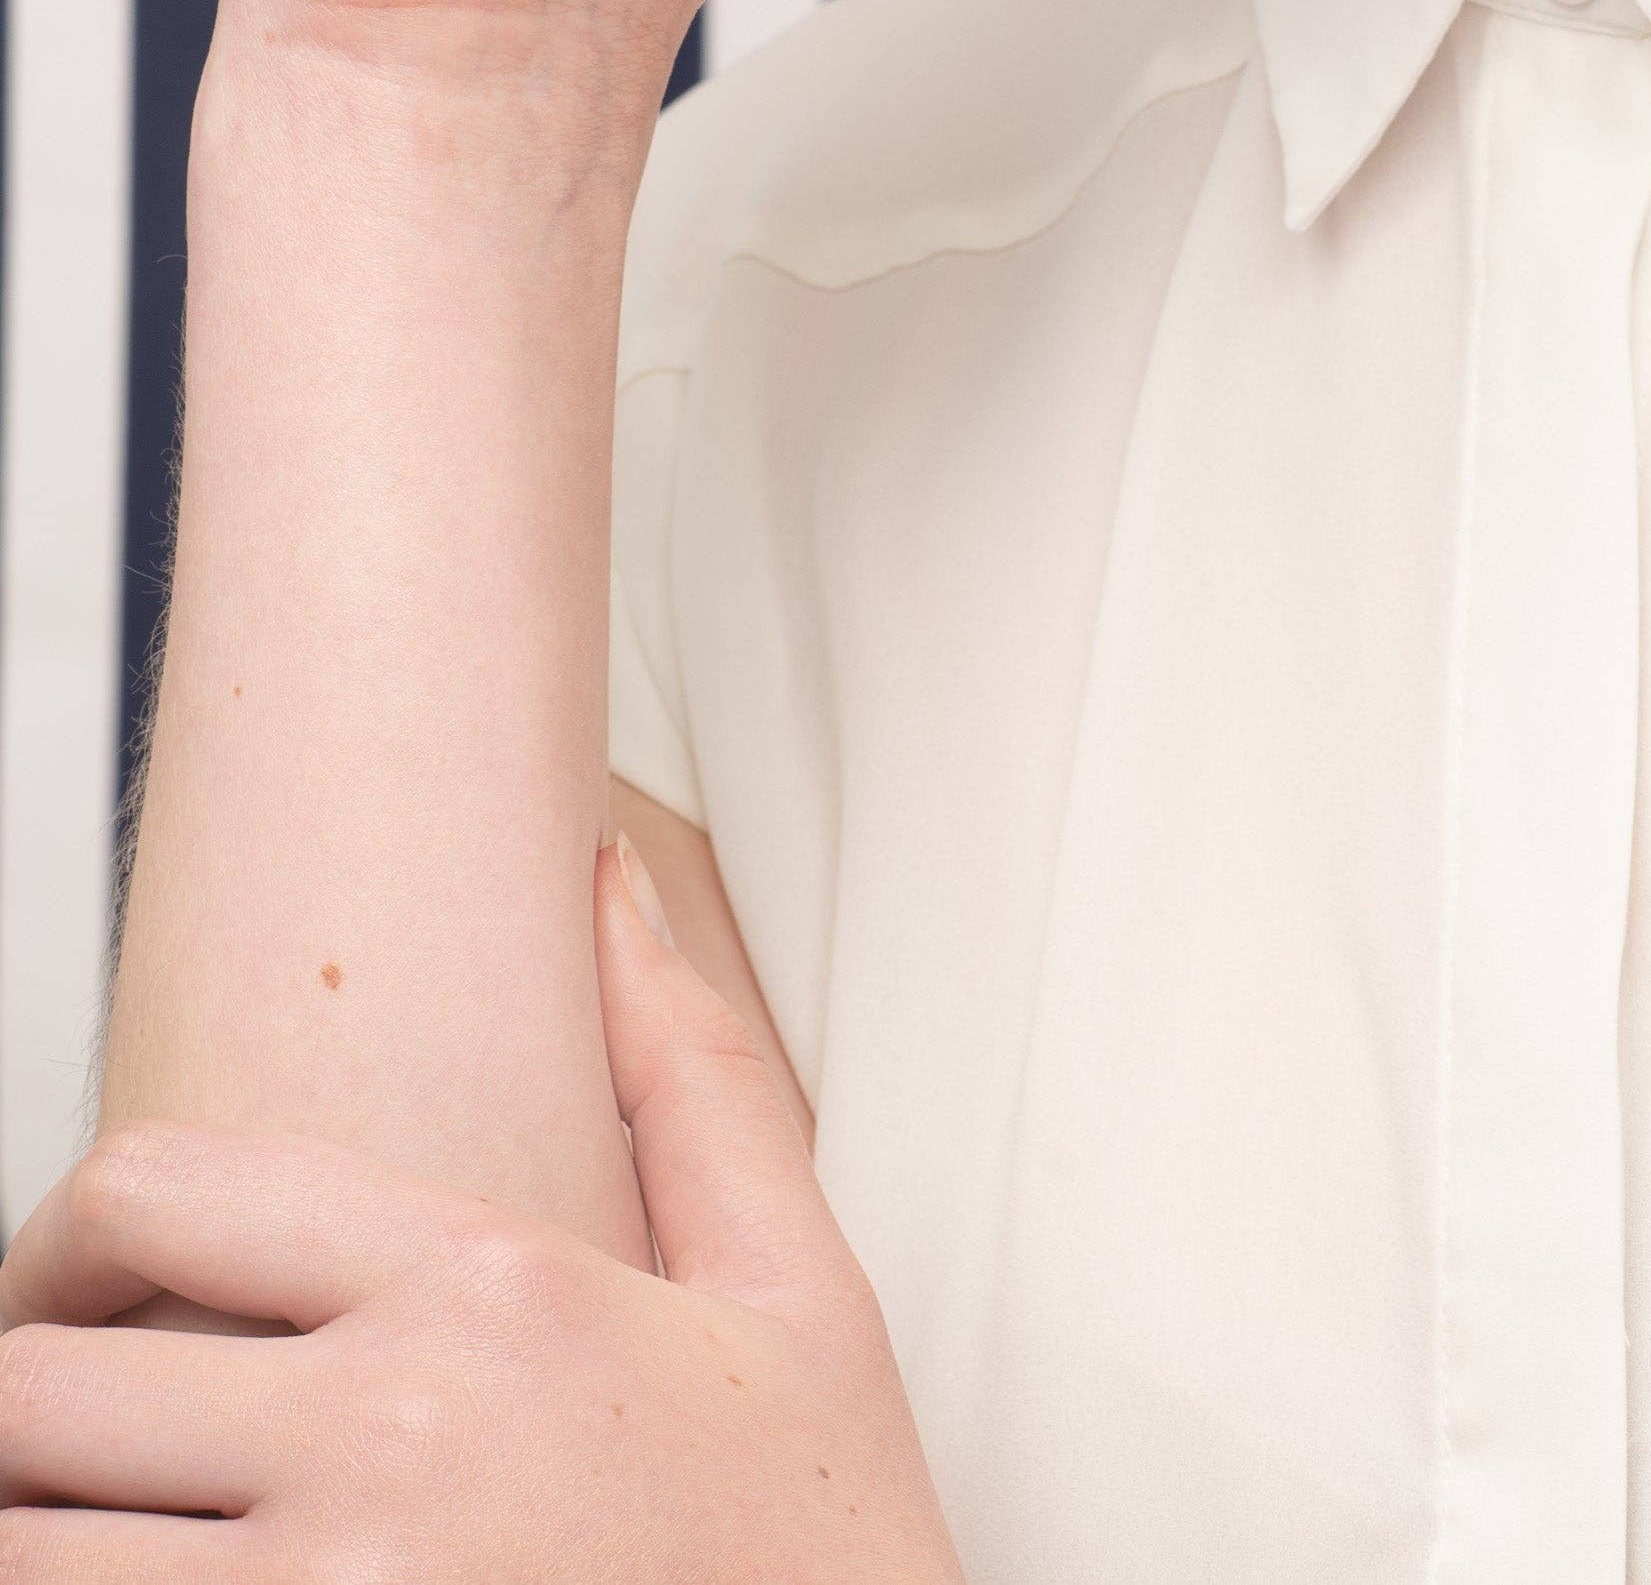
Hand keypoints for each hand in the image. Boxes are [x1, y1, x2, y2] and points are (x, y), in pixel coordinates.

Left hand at [0, 845, 964, 1579]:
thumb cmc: (821, 1555)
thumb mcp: (794, 1290)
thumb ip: (687, 1072)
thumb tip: (608, 883)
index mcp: (486, 1296)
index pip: (155, 1191)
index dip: (51, 1240)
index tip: (57, 1299)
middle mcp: (386, 1446)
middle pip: (33, 1401)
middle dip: (22, 1423)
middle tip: (62, 1454)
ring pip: (28, 1563)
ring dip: (39, 1549)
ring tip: (100, 1544)